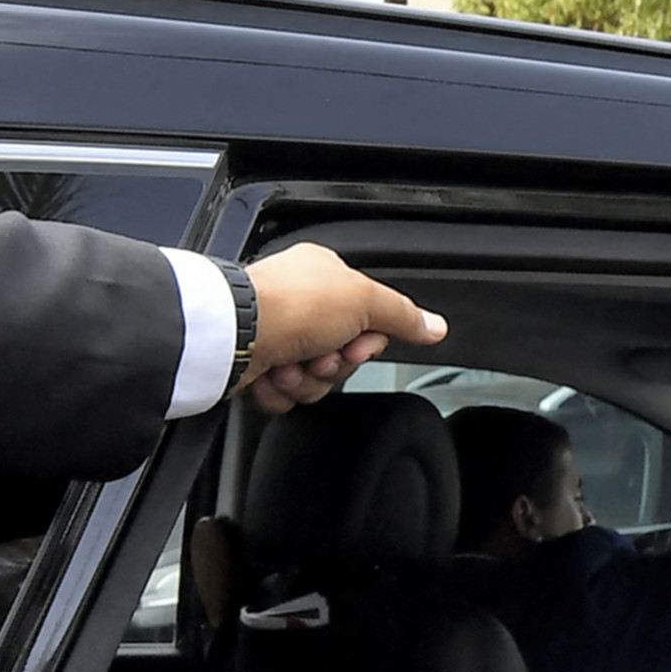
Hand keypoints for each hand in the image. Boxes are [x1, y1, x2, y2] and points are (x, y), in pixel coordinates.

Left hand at [236, 244, 442, 413]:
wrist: (234, 335)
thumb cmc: (290, 304)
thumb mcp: (365, 300)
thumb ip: (403, 316)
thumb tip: (435, 326)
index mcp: (325, 277)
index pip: (367, 321)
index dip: (367, 342)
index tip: (357, 344)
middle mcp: (300, 304)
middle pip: (342, 356)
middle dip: (333, 365)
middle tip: (320, 354)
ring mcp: (276, 335)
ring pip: (315, 380)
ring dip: (306, 380)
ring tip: (289, 364)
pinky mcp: (255, 365)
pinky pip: (285, 394)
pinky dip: (280, 391)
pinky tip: (271, 375)